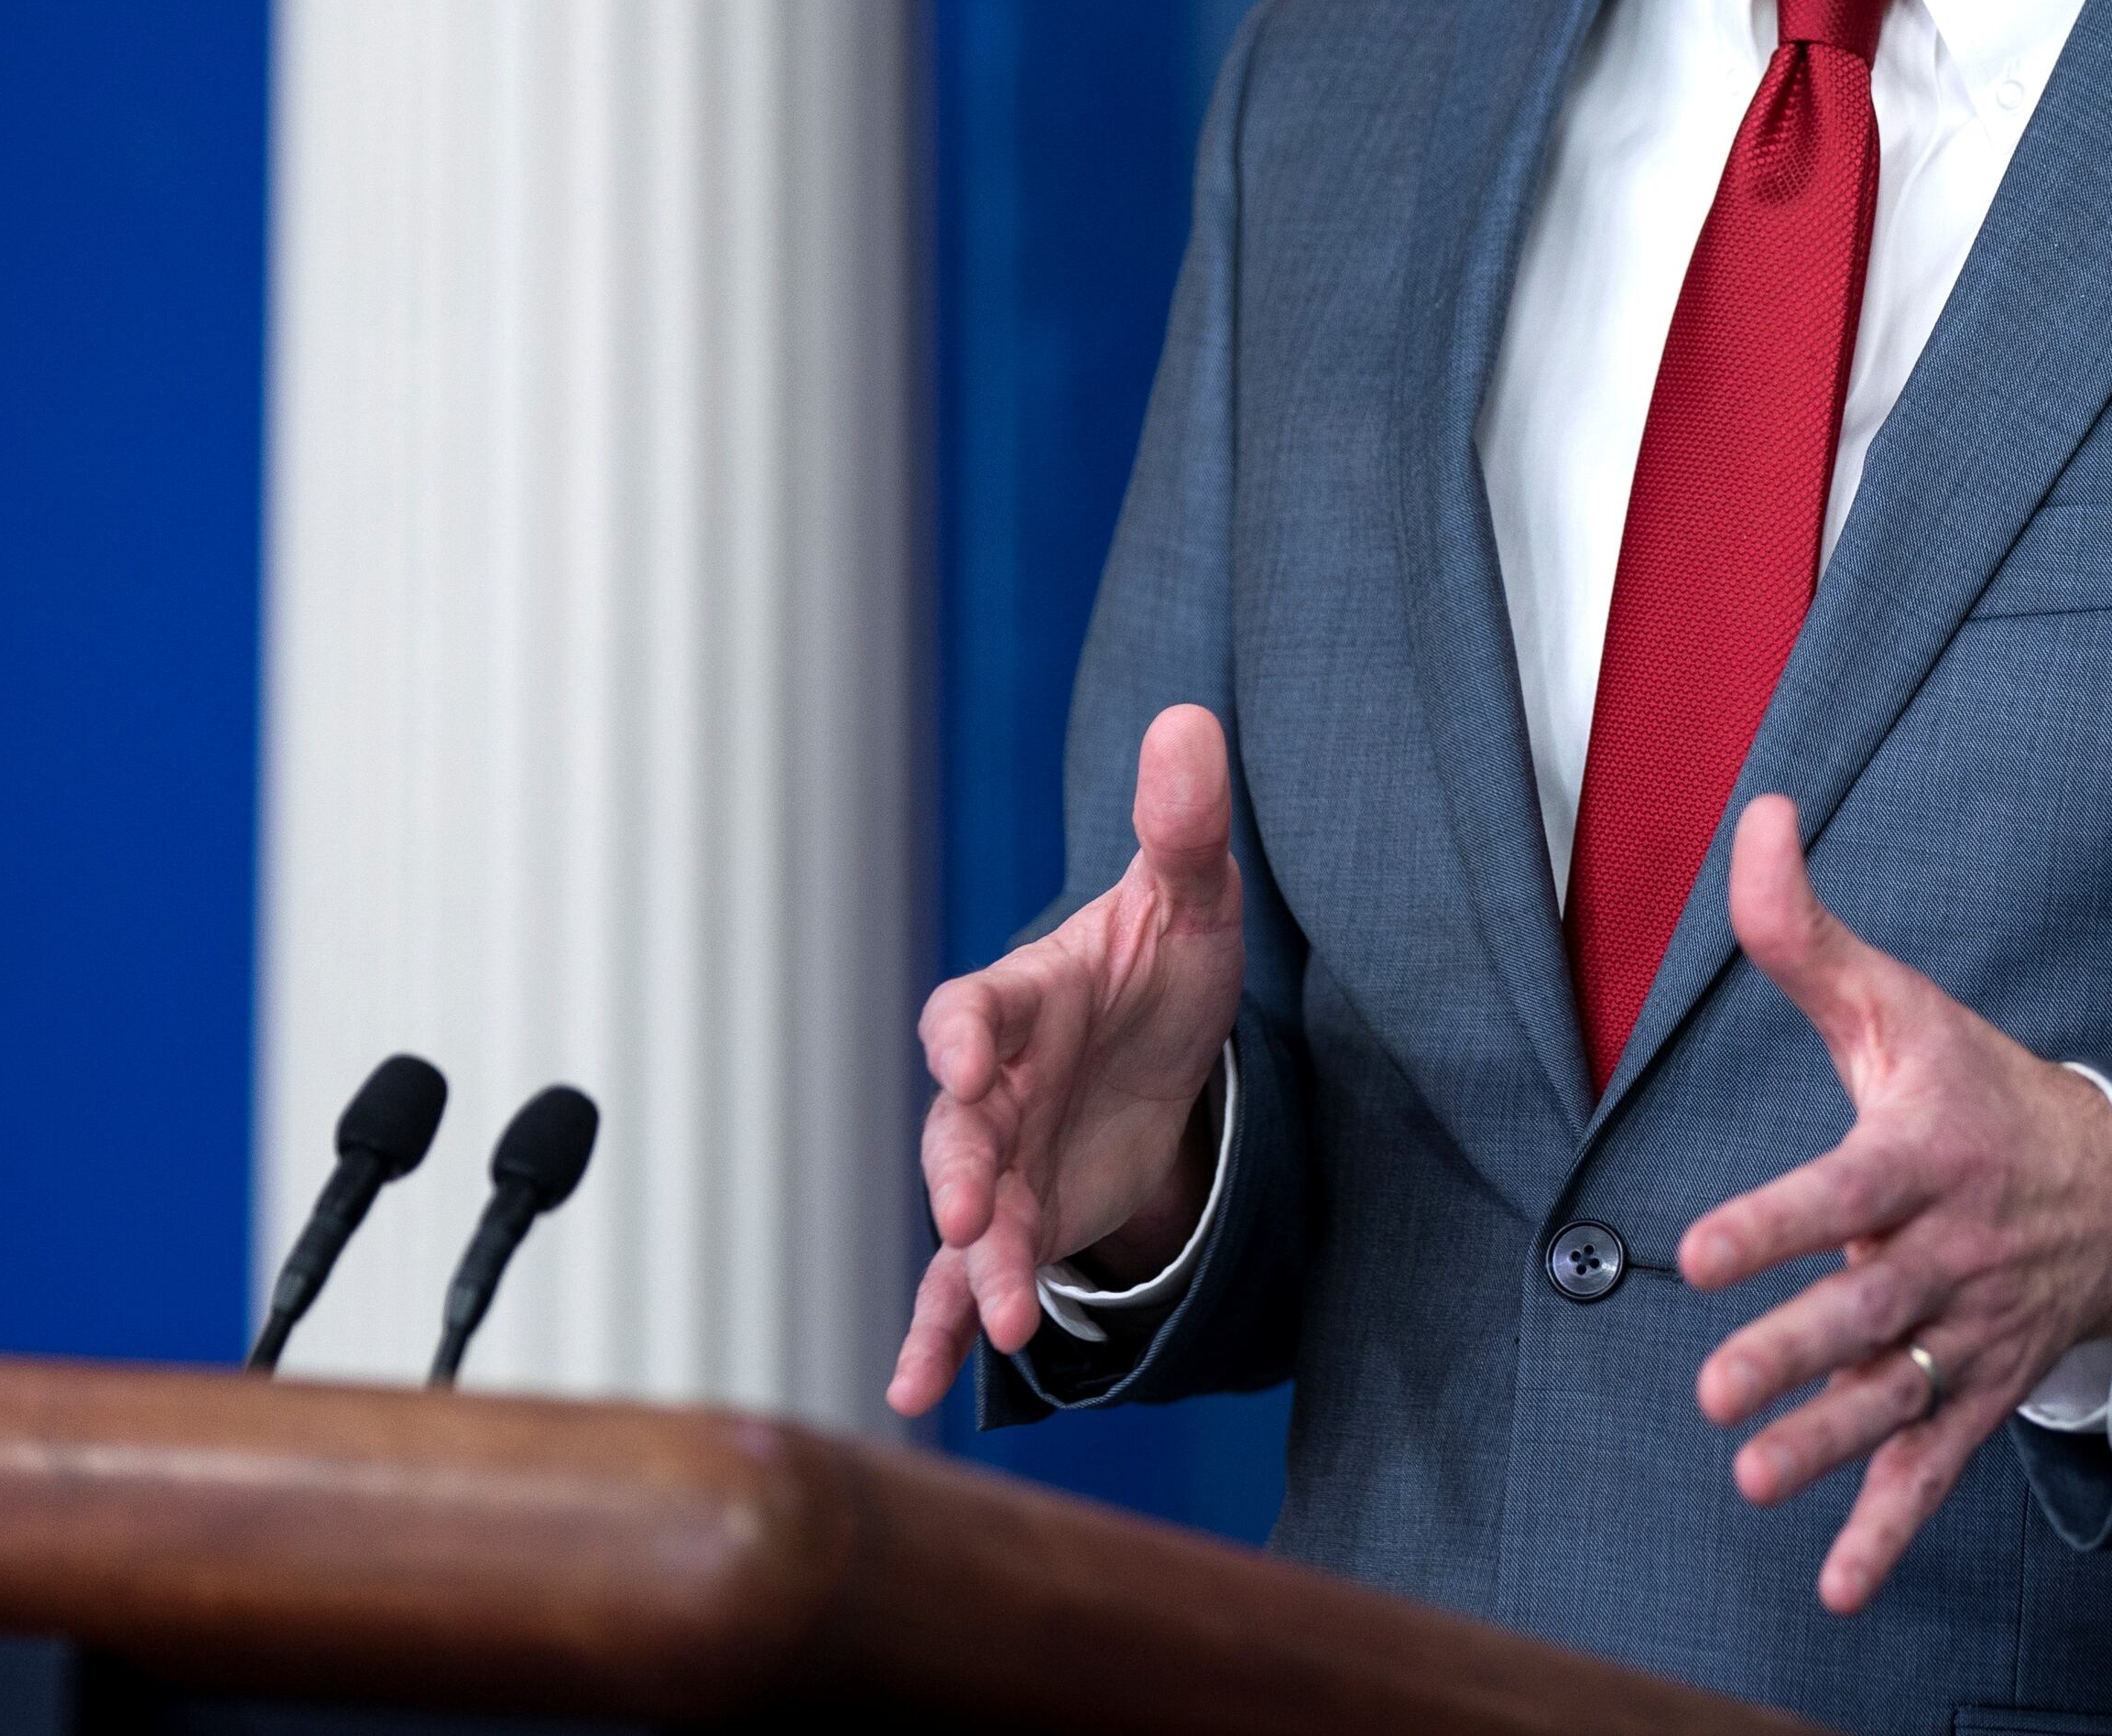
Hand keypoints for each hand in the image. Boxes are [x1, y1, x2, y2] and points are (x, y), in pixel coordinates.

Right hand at [885, 702, 1246, 1416]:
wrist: (1168, 1042)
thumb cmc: (1165, 959)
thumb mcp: (1193, 897)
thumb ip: (1183, 824)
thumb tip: (1191, 720)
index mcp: (1023, 998)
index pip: (974, 1009)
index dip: (962, 1032)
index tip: (958, 1056)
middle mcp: (994, 1085)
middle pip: (958, 1127)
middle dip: (960, 1166)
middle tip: (969, 1211)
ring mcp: (1000, 1159)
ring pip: (969, 1217)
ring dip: (979, 1267)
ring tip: (1004, 1321)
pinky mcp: (1019, 1222)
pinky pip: (967, 1281)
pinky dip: (946, 1331)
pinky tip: (917, 1391)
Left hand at [1678, 797, 2111, 1613]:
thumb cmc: (1973, 1086)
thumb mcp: (1896, 1004)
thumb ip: (1806, 930)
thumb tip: (1758, 816)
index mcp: (1922, 1155)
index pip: (1841, 1189)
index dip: (1777, 1222)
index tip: (1705, 1254)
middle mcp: (1947, 1251)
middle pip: (1865, 1307)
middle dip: (1795, 1351)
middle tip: (1718, 1391)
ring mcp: (1966, 1330)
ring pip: (1895, 1395)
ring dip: (1826, 1445)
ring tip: (1752, 1478)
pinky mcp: (1977, 1391)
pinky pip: (1937, 1467)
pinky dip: (1890, 1528)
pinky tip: (1838, 1583)